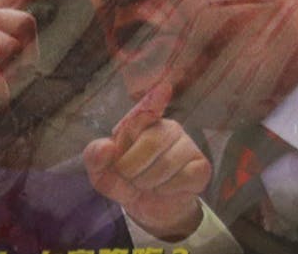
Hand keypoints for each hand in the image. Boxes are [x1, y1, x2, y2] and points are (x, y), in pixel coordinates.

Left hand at [84, 83, 210, 241]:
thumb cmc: (127, 182)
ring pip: (165, 165)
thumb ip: (95, 159)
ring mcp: (187, 145)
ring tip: (147, 185)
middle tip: (130, 178)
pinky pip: (183, 178)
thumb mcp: (103, 173)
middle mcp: (167, 127)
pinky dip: (167, 190)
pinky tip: (166, 188)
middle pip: (149, 143)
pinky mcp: (201, 166)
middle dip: (132, 169)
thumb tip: (106, 147)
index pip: (147, 108)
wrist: (150, 209)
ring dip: (148, 183)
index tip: (164, 88)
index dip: (155, 99)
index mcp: (141, 122)